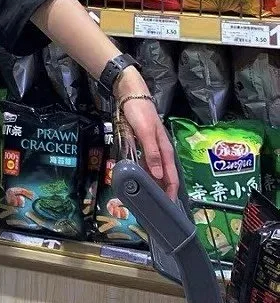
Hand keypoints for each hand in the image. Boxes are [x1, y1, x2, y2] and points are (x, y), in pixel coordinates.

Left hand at [114, 67, 179, 199]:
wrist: (130, 95)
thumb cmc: (140, 113)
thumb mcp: (146, 133)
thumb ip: (152, 153)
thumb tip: (159, 176)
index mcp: (165, 149)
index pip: (172, 175)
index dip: (171, 191)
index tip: (168, 206)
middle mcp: (160, 150)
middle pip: (164, 175)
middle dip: (163, 190)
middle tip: (157, 206)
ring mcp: (151, 147)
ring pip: (155, 170)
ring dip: (153, 183)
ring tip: (149, 197)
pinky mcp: (142, 144)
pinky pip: (145, 163)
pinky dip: (144, 172)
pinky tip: (139, 179)